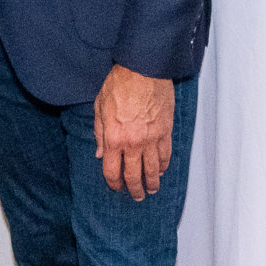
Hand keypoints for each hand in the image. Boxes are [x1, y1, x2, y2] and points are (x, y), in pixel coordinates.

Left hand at [95, 65, 175, 198]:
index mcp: (114, 138)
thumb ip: (99, 134)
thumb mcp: (99, 108)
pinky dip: (163, 165)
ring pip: (153, 169)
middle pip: (134, 175)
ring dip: (152, 182)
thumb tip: (100, 154)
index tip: (116, 187)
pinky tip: (161, 171)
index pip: (112, 171)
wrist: (143, 69)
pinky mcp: (165, 131)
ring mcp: (152, 138)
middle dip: (134, 189)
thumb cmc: (119, 84)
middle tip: (136, 196)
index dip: (114, 183)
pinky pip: (165, 154)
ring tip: (151, 190)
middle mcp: (133, 143)